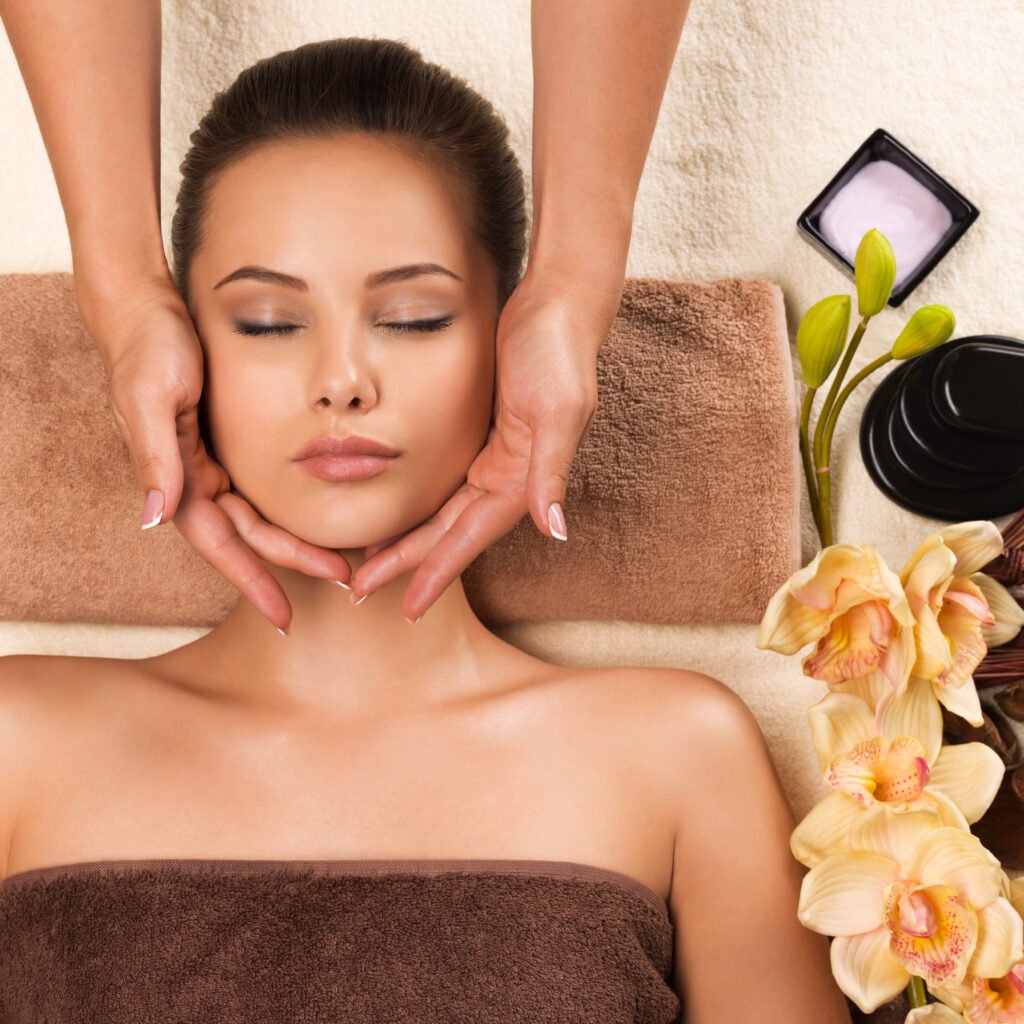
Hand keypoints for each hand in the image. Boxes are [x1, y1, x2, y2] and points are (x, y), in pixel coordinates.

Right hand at [79, 282, 352, 633]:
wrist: (146, 310)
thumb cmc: (148, 348)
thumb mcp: (150, 396)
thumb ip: (154, 454)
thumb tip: (151, 517)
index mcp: (175, 479)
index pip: (219, 545)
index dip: (251, 581)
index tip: (283, 616)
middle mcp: (194, 481)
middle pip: (249, 537)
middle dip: (292, 564)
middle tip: (343, 582)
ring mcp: (211, 466)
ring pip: (258, 519)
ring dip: (296, 542)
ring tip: (343, 560)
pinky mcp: (227, 447)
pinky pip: (261, 490)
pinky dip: (289, 510)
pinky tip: (318, 517)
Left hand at [350, 263, 624, 620]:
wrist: (557, 304)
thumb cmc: (557, 353)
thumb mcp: (557, 411)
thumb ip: (551, 472)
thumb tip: (554, 530)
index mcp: (521, 479)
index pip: (471, 538)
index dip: (439, 573)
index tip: (407, 606)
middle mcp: (507, 476)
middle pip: (449, 533)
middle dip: (409, 564)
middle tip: (360, 591)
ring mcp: (494, 458)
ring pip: (444, 513)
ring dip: (411, 540)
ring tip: (369, 564)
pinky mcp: (481, 435)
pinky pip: (445, 483)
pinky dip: (420, 504)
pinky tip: (396, 512)